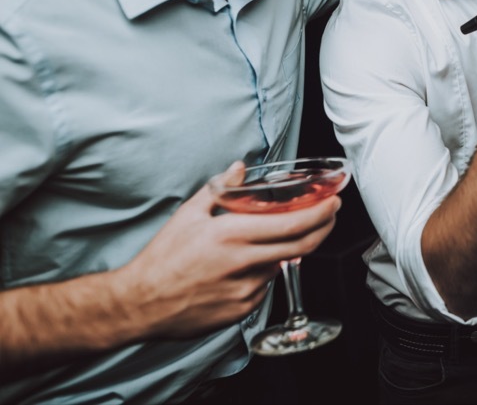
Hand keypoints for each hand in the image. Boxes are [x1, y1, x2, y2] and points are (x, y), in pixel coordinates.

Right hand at [116, 165, 339, 339]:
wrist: (140, 304)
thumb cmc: (162, 258)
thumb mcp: (188, 214)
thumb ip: (221, 189)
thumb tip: (240, 168)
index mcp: (232, 235)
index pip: (293, 224)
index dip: (321, 214)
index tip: (334, 203)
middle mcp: (243, 263)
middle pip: (302, 246)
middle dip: (323, 229)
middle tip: (329, 217)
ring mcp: (245, 290)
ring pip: (280, 265)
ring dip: (284, 251)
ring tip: (266, 242)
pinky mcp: (241, 310)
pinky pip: (264, 287)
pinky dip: (263, 273)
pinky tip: (242, 269)